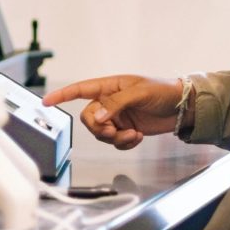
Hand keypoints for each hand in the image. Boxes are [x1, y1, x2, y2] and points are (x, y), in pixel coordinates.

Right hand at [42, 75, 184, 149]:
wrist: (182, 108)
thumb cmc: (162, 91)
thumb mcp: (139, 93)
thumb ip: (116, 104)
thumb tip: (98, 117)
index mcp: (109, 86)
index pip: (80, 89)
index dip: (61, 95)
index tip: (46, 101)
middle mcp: (109, 102)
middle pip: (88, 118)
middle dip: (100, 128)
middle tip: (114, 130)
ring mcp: (116, 117)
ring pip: (100, 133)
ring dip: (115, 137)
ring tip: (133, 135)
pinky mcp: (125, 129)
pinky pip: (114, 141)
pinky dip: (124, 142)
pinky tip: (137, 137)